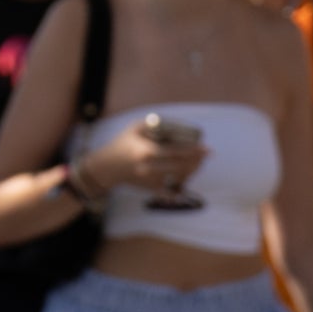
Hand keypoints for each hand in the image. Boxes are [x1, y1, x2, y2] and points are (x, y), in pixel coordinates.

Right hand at [85, 125, 208, 196]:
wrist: (105, 168)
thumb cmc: (120, 145)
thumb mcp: (133, 129)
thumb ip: (152, 122)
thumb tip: (174, 121)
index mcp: (146, 151)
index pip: (176, 151)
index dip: (194, 150)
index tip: (207, 149)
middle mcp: (148, 167)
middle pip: (182, 165)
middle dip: (197, 161)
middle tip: (205, 156)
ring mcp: (149, 179)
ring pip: (178, 178)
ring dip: (191, 172)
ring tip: (196, 165)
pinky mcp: (148, 188)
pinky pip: (170, 190)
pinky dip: (180, 188)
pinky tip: (185, 182)